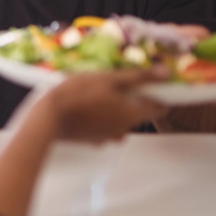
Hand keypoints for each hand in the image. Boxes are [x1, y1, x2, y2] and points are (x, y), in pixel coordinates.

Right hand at [18, 69, 168, 143]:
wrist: (49, 116)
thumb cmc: (79, 93)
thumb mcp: (109, 78)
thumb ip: (139, 77)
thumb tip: (166, 73)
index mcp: (132, 114)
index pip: (159, 109)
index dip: (158, 96)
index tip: (150, 86)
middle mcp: (124, 130)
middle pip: (138, 115)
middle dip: (132, 102)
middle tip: (116, 86)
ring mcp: (107, 138)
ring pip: (120, 124)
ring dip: (115, 112)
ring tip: (99, 98)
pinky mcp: (92, 142)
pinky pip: (104, 130)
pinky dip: (101, 121)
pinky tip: (87, 110)